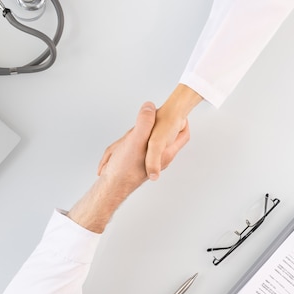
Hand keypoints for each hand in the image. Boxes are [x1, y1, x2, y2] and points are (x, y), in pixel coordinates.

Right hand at [69, 102, 188, 232]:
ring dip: (132, 136)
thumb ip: (144, 123)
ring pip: (145, 139)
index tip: (171, 111)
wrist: (110, 188)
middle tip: (139, 126)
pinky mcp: (138, 162)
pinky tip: (118, 150)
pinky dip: (125, 144)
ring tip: (123, 144)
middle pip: (163, 133)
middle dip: (148, 127)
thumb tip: (150, 106)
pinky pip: (134, 146)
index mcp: (166, 152)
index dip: (180, 120)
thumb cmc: (124, 168)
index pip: (183, 133)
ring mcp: (149, 160)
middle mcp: (161, 158)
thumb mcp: (135, 141)